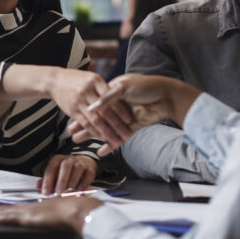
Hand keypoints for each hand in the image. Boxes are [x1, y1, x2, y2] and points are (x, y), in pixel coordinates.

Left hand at [0, 196, 101, 233]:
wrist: (78, 211)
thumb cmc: (77, 212)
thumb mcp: (69, 216)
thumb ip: (65, 219)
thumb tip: (66, 222)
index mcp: (41, 208)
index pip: (21, 209)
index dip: (9, 210)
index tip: (1, 210)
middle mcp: (32, 208)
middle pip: (10, 209)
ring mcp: (28, 212)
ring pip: (5, 212)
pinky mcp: (26, 217)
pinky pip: (6, 217)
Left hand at [40, 153, 96, 194]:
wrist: (84, 163)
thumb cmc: (66, 171)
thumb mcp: (55, 173)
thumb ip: (47, 180)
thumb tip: (38, 187)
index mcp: (57, 160)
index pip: (51, 169)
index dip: (47, 181)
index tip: (45, 192)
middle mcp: (69, 159)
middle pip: (65, 166)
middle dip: (61, 180)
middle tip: (58, 192)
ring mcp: (81, 163)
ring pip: (77, 170)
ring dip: (72, 183)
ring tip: (68, 194)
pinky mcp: (90, 169)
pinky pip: (87, 176)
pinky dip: (83, 184)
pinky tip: (78, 191)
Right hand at [47, 68, 133, 143]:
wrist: (54, 80)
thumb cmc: (77, 79)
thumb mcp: (92, 77)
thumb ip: (104, 87)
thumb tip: (121, 98)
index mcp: (96, 81)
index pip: (111, 98)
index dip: (121, 110)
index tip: (129, 120)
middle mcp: (87, 91)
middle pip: (105, 111)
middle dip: (117, 124)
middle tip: (126, 134)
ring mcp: (79, 101)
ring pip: (95, 120)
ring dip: (107, 132)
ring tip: (116, 141)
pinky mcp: (72, 110)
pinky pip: (85, 123)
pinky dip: (94, 131)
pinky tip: (102, 138)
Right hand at [68, 74, 200, 155]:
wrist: (168, 94)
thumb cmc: (146, 86)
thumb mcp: (124, 87)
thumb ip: (107, 98)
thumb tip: (91, 109)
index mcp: (113, 92)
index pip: (94, 105)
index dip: (82, 112)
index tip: (71, 119)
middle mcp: (118, 105)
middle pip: (97, 118)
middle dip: (84, 126)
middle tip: (71, 135)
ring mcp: (125, 117)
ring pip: (106, 129)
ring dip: (93, 136)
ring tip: (79, 143)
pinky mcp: (133, 127)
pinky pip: (119, 137)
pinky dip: (111, 145)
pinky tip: (100, 152)